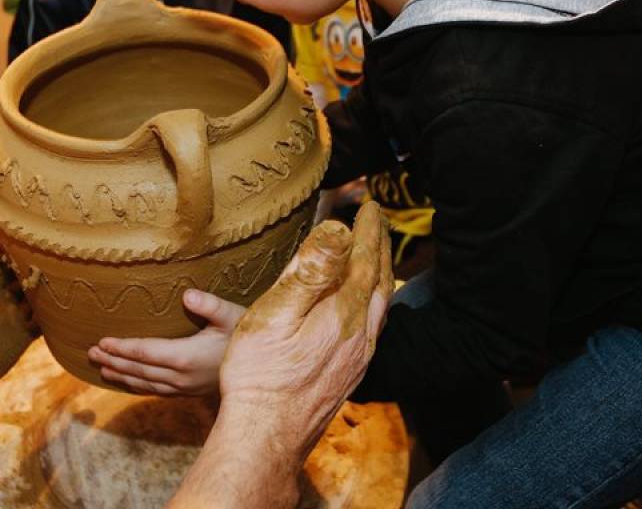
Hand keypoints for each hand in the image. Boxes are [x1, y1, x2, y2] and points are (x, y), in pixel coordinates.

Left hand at [87, 289, 244, 394]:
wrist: (264, 372)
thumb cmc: (247, 337)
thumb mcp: (233, 316)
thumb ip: (210, 305)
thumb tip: (187, 294)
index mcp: (185, 357)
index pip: (143, 352)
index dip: (121, 347)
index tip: (101, 341)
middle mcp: (179, 376)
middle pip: (138, 369)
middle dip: (113, 360)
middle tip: (90, 353)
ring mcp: (182, 387)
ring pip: (143, 383)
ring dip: (121, 375)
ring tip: (100, 367)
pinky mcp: (188, 392)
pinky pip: (154, 390)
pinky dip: (136, 385)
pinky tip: (128, 381)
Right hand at [218, 203, 392, 445]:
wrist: (265, 437)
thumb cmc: (260, 375)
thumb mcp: (277, 312)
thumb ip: (311, 270)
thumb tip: (338, 229)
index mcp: (344, 314)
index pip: (363, 260)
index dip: (367, 229)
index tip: (370, 204)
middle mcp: (360, 336)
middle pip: (380, 282)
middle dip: (379, 247)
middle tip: (378, 222)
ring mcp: (357, 360)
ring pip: (380, 308)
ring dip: (380, 275)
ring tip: (375, 258)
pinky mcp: (348, 377)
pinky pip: (373, 329)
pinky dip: (373, 304)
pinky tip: (362, 310)